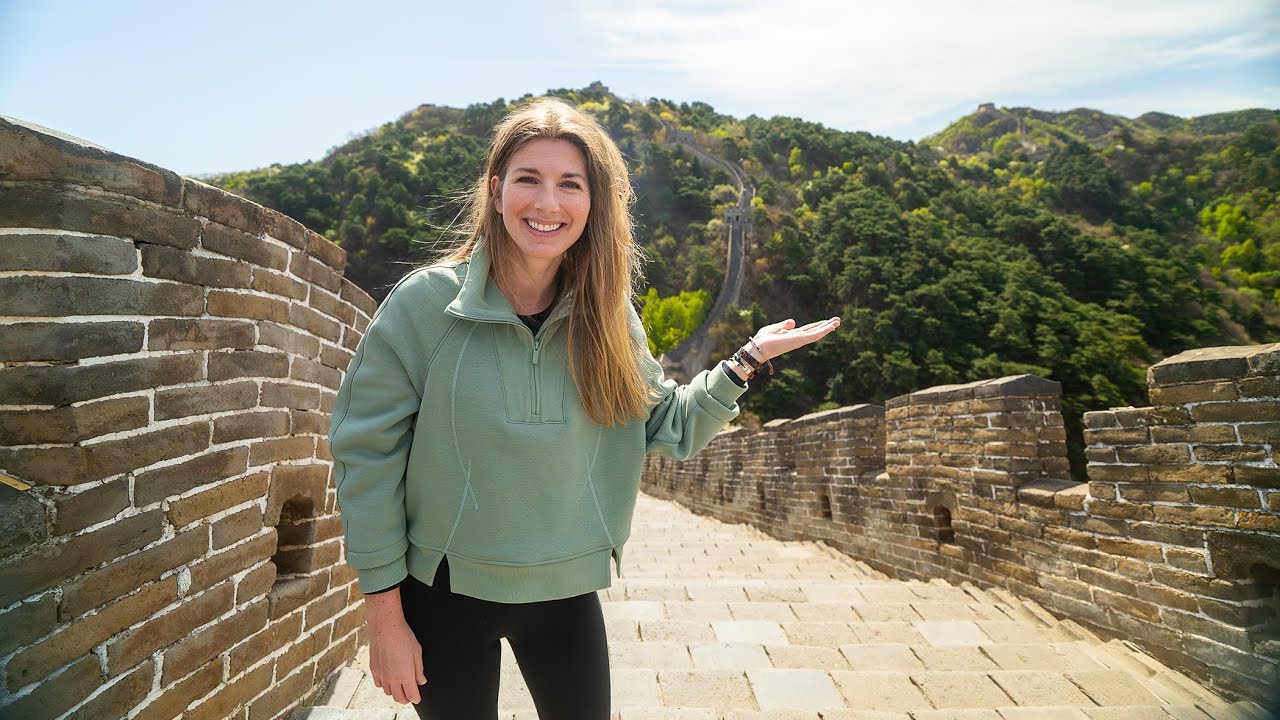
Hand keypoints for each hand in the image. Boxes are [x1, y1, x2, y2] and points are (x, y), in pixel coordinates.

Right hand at [364, 589, 426, 703]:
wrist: (386, 627)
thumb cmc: (403, 636)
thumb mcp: (417, 652)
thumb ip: (419, 669)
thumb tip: (421, 680)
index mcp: (406, 675)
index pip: (412, 696)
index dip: (416, 698)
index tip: (418, 697)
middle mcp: (393, 678)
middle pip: (399, 698)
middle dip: (406, 699)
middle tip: (410, 694)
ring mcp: (382, 675)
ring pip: (388, 692)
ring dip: (395, 692)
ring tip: (400, 686)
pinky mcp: (374, 670)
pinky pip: (379, 684)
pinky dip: (385, 685)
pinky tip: (389, 679)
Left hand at [749, 317, 840, 360]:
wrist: (757, 348)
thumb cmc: (761, 341)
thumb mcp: (772, 329)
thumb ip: (782, 325)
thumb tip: (794, 322)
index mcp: (792, 336)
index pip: (808, 330)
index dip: (818, 325)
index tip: (826, 322)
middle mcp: (797, 339)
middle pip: (815, 331)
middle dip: (826, 326)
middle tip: (838, 320)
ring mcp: (799, 340)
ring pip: (817, 333)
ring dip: (828, 327)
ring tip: (838, 321)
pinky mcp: (799, 340)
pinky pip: (814, 335)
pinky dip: (823, 331)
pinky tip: (830, 327)